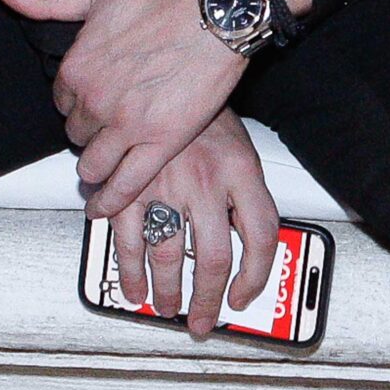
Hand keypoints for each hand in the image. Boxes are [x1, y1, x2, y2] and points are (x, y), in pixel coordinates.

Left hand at [0, 0, 245, 212]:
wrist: (216, 11)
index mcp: (78, 67)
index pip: (62, 101)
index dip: (79, 102)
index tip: (93, 101)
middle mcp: (96, 101)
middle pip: (77, 135)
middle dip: (90, 132)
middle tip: (109, 128)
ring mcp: (127, 126)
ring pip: (93, 165)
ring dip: (95, 168)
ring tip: (104, 167)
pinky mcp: (160, 143)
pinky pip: (126, 184)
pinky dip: (110, 201)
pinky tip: (102, 207)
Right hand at [106, 109, 279, 337]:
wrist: (167, 69)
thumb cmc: (204, 116)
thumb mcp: (241, 150)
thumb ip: (246, 196)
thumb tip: (252, 248)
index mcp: (241, 171)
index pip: (262, 237)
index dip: (256, 277)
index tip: (242, 298)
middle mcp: (206, 181)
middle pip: (212, 258)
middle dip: (205, 300)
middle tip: (200, 320)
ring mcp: (165, 184)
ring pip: (166, 255)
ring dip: (163, 290)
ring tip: (162, 307)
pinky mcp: (128, 185)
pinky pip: (127, 237)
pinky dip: (127, 268)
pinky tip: (131, 283)